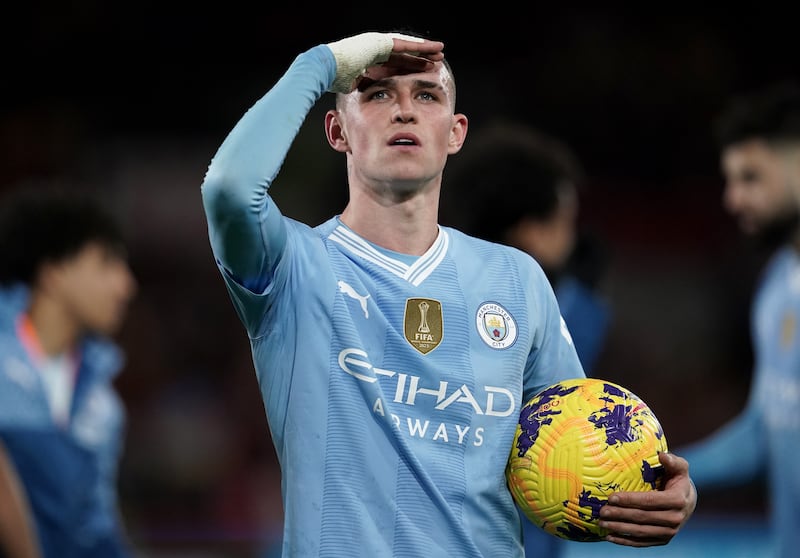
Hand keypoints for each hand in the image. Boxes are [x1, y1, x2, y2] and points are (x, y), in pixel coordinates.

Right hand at [326, 32, 443, 92]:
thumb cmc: (332, 80)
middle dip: (420, 58)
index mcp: (368, 60)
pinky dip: (419, 46)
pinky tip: (432, 48)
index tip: (422, 72)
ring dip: (423, 50)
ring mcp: (376, 43)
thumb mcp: (352, 87)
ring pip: (406, 48)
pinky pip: (403, 44)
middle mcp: (374, 49)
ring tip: (440, 52)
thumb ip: (362, 87)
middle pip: (403, 55)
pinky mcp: (379, 42)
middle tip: (437, 61)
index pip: (393, 64)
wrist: (323, 69)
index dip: (409, 68)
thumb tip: (366, 97)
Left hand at [598, 451, 696, 546]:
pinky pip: (642, 542)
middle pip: (642, 517)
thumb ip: (672, 461)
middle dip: (620, 515)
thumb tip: (662, 455)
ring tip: (601, 523)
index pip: (649, 501)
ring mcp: (670, 532)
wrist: (688, 500)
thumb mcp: (679, 467)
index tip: (611, 497)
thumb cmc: (677, 479)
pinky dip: (625, 541)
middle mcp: (675, 519)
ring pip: (640, 531)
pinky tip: (609, 537)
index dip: (629, 500)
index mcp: (677, 500)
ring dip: (619, 528)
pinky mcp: (663, 540)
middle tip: (601, 511)